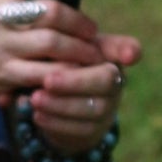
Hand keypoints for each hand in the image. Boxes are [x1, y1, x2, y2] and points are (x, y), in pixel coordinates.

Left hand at [22, 30, 140, 153]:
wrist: (62, 102)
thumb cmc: (64, 64)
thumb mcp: (67, 47)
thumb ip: (68, 33)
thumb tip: (89, 30)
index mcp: (111, 57)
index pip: (123, 50)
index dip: (126, 50)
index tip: (126, 54)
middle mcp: (116, 83)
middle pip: (105, 82)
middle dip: (75, 82)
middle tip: (47, 80)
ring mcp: (108, 109)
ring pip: (91, 109)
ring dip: (60, 105)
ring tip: (35, 98)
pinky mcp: (94, 131)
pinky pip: (79, 130)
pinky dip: (56, 123)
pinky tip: (37, 115)